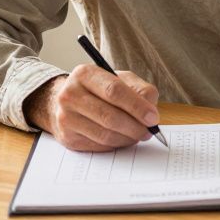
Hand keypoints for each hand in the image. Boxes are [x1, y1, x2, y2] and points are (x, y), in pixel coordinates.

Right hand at [23, 65, 160, 151]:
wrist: (68, 102)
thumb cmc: (99, 90)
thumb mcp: (121, 79)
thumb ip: (140, 89)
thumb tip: (151, 110)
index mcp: (85, 74)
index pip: (114, 91)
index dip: (136, 106)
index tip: (153, 117)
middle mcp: (70, 95)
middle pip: (109, 116)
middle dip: (135, 127)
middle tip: (149, 131)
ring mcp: (66, 117)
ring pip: (105, 135)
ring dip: (127, 138)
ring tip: (138, 134)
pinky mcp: (67, 137)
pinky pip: (99, 146)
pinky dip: (116, 144)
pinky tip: (122, 138)